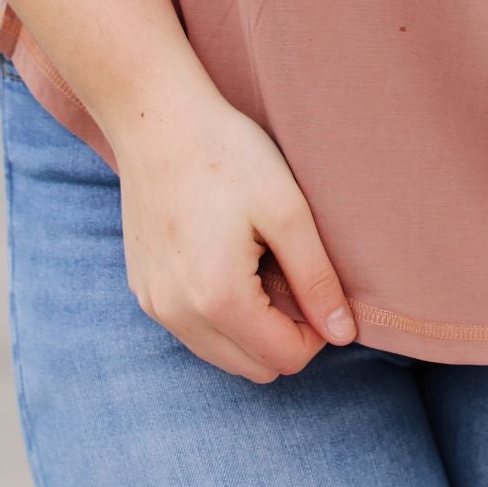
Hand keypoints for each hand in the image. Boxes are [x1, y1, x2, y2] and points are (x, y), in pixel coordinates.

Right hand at [111, 77, 356, 381]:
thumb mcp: (286, 209)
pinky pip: (192, 332)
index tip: (316, 281)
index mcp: (218, 298)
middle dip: (284, 334)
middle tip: (289, 272)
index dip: (316, 330)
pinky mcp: (143, 290)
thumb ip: (316, 278)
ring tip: (257, 264)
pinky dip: (218, 316)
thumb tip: (344, 335)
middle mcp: (179, 315)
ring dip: (251, 329)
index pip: (285, 358)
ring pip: (222, 356)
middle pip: (254, 368)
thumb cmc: (226, 153)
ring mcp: (155, 306)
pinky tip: (224, 260)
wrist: (156, 118)